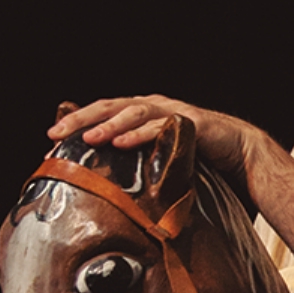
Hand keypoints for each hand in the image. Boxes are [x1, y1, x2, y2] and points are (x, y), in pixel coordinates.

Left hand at [48, 95, 255, 188]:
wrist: (243, 154)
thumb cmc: (200, 159)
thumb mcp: (159, 160)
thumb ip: (135, 163)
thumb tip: (106, 186)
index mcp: (143, 113)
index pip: (103, 114)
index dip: (76, 123)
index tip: (50, 140)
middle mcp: (154, 106)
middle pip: (110, 107)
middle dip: (81, 119)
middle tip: (55, 133)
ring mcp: (173, 112)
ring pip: (133, 112)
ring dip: (108, 125)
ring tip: (86, 138)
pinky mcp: (193, 123)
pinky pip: (162, 126)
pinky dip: (140, 134)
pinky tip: (121, 143)